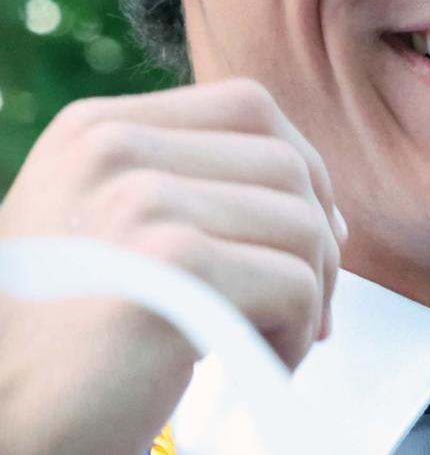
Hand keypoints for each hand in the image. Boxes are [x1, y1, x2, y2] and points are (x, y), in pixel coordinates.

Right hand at [0, 77, 345, 454]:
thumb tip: (326, 209)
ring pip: (300, 224)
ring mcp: (138, 201)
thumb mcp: (102, 227)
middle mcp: (112, 149)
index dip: (302, 165)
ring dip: (312, 291)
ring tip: (276, 339)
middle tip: (311, 303)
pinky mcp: (171, 266)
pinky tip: (261, 364)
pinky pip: (294, 284)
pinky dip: (298, 333)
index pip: (246, 107)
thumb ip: (187, 190)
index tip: (314, 229)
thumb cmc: (61, 342)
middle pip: (284, 163)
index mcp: (96, 129)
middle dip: (320, 236)